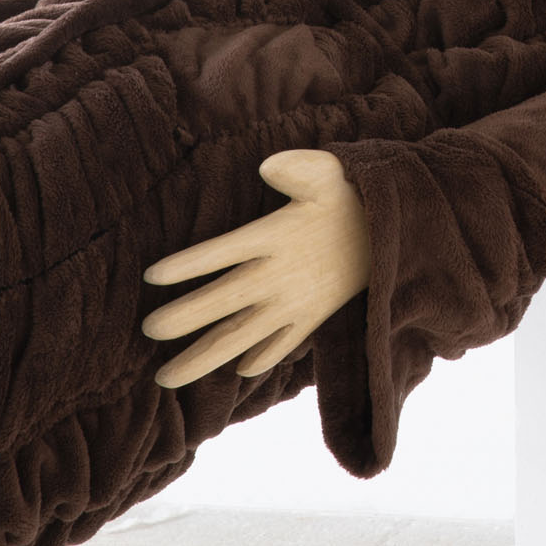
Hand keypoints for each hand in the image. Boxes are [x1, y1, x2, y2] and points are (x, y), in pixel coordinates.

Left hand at [141, 149, 371, 387]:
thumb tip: (266, 166)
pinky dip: (260, 359)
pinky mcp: (314, 316)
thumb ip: (296, 168)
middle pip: (222, 301)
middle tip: (147, 332)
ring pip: (241, 337)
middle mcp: (280, 276)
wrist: (398, 231)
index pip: (221, 252)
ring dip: (202, 359)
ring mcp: (296, 303)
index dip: (186, 265)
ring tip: (166, 379)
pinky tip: (240, 370)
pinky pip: (281, 345)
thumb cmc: (353, 194)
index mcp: (276, 237)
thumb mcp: (328, 171)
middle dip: (183, 319)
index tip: (150, 277)